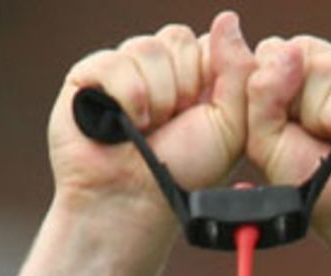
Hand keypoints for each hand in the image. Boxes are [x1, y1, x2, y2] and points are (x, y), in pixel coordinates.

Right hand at [49, 13, 253, 223]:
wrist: (134, 203)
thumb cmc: (183, 173)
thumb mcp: (230, 128)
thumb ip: (239, 73)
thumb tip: (228, 17)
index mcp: (196, 78)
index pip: (209, 42)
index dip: (210, 76)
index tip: (203, 112)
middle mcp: (160, 70)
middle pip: (178, 39)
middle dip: (182, 87)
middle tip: (173, 124)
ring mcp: (124, 69)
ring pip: (148, 48)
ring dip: (156, 96)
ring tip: (147, 129)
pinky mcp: (90, 76)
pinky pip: (115, 61)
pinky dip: (127, 95)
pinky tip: (125, 124)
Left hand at [245, 35, 330, 240]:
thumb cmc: (318, 187)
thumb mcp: (268, 143)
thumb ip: (261, 94)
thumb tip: (290, 50)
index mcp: (295, 76)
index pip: (269, 53)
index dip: (270, 96)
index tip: (286, 132)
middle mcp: (328, 65)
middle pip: (293, 55)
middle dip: (295, 110)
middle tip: (316, 142)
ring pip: (321, 68)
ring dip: (321, 120)